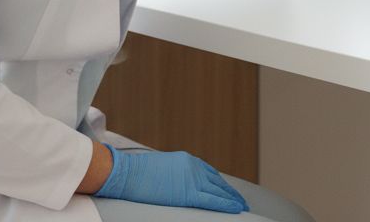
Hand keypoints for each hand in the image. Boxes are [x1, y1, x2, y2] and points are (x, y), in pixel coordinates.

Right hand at [94, 145, 247, 213]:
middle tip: (240, 201)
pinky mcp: (188, 192)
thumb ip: (177, 173)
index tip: (229, 191)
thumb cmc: (138, 172)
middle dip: (230, 192)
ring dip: (231, 199)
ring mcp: (192, 179)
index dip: (221, 184)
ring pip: (218, 191)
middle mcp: (194, 167)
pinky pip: (212, 200)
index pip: (211, 173)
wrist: (128, 173)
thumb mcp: (163, 167)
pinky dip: (225, 204)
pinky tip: (234, 208)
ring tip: (240, 206)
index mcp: (188, 161)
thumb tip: (181, 182)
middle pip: (218, 182)